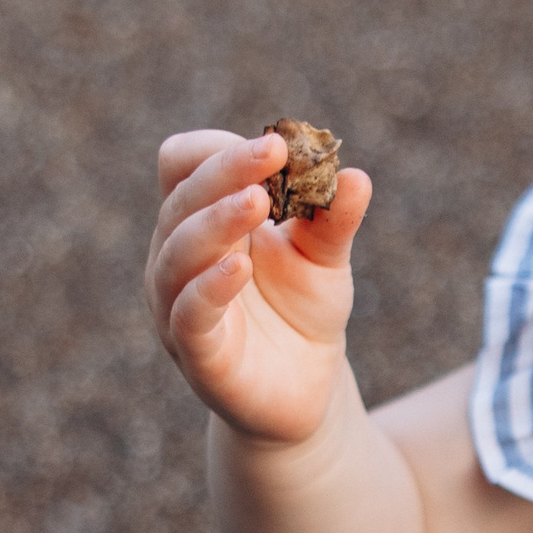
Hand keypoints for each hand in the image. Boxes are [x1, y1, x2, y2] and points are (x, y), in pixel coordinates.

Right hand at [146, 125, 372, 445]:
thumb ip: (333, 219)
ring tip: (257, 201)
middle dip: (226, 171)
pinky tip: (238, 267)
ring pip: (176, 253)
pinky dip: (209, 287)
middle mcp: (177, 256)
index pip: (184, 164)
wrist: (304, 389)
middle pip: (181, 198)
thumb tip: (357, 176)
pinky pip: (189, 314)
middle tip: (272, 151)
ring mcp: (178, 304)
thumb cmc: (301, 311)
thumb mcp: (324, 257)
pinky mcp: (195, 353)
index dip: (219, 148)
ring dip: (215, 221)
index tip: (274, 143)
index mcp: (202, 219)